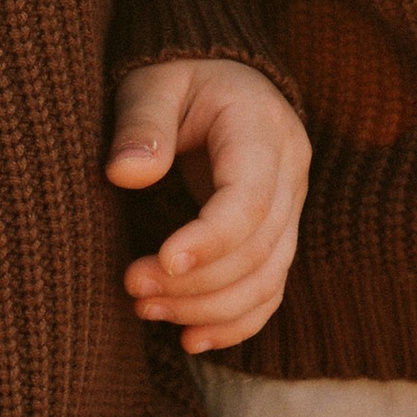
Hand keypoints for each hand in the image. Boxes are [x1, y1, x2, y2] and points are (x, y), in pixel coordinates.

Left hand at [108, 57, 309, 353]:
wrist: (214, 78)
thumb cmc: (176, 77)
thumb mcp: (152, 82)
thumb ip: (142, 123)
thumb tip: (125, 173)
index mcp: (262, 127)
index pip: (251, 198)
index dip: (211, 239)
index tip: (160, 262)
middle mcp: (289, 171)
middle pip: (259, 248)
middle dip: (196, 282)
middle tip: (133, 288)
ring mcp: (291, 207)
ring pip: (268, 278)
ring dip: (208, 308)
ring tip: (145, 310)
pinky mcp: (278, 234)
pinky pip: (270, 290)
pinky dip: (235, 322)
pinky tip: (190, 339)